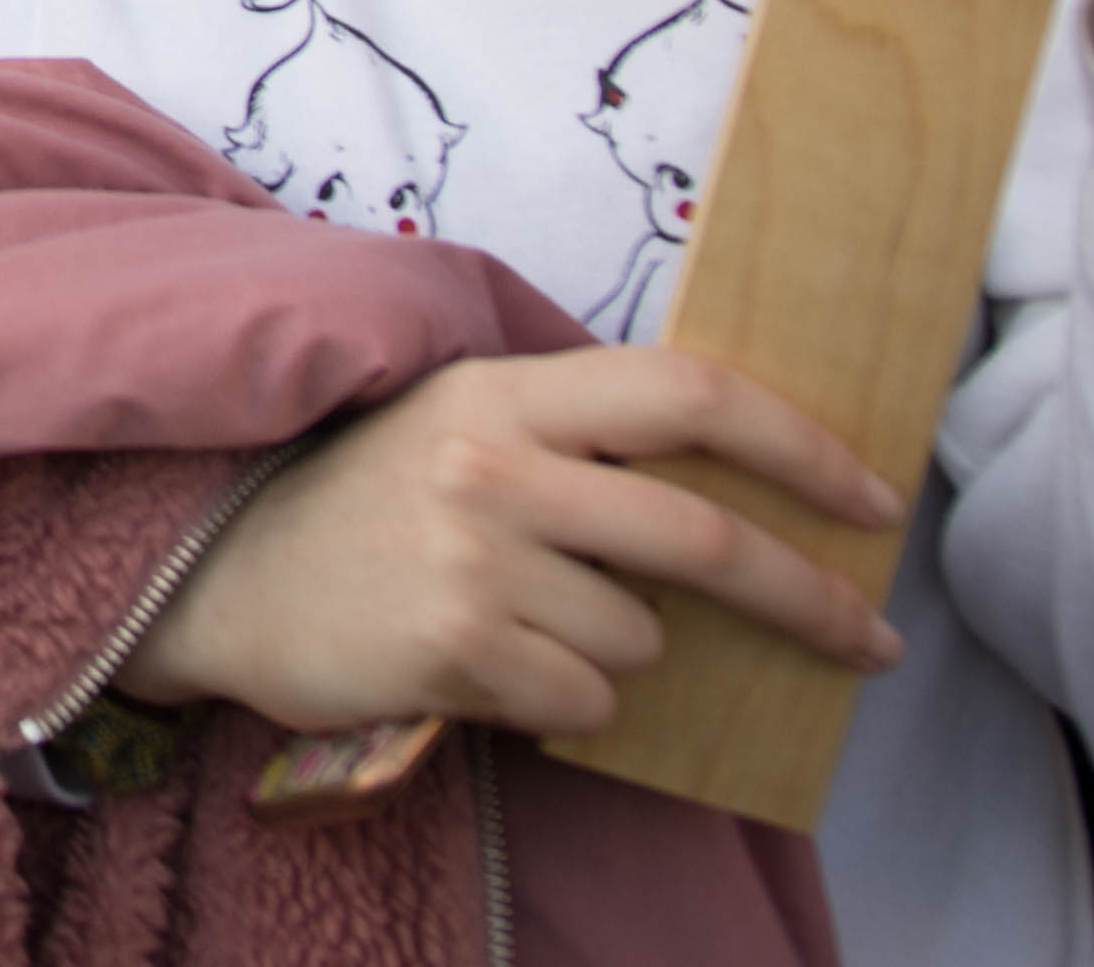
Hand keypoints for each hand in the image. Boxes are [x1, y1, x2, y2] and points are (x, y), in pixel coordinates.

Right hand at [124, 347, 903, 740]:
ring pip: (641, 636)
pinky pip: (584, 701)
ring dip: (621, 652)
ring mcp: (471, 556)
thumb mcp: (463, 425)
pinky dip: (566, 703)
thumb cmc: (365, 501)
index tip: (875, 502)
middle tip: (869, 642)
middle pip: (702, 533)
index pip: (690, 392)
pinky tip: (496, 671)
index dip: (802, 447)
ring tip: (535, 629)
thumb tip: (747, 485)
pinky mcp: (452, 647)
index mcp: (507, 390)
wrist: (219, 574)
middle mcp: (493, 462)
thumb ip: (579, 434)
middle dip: (809, 597)